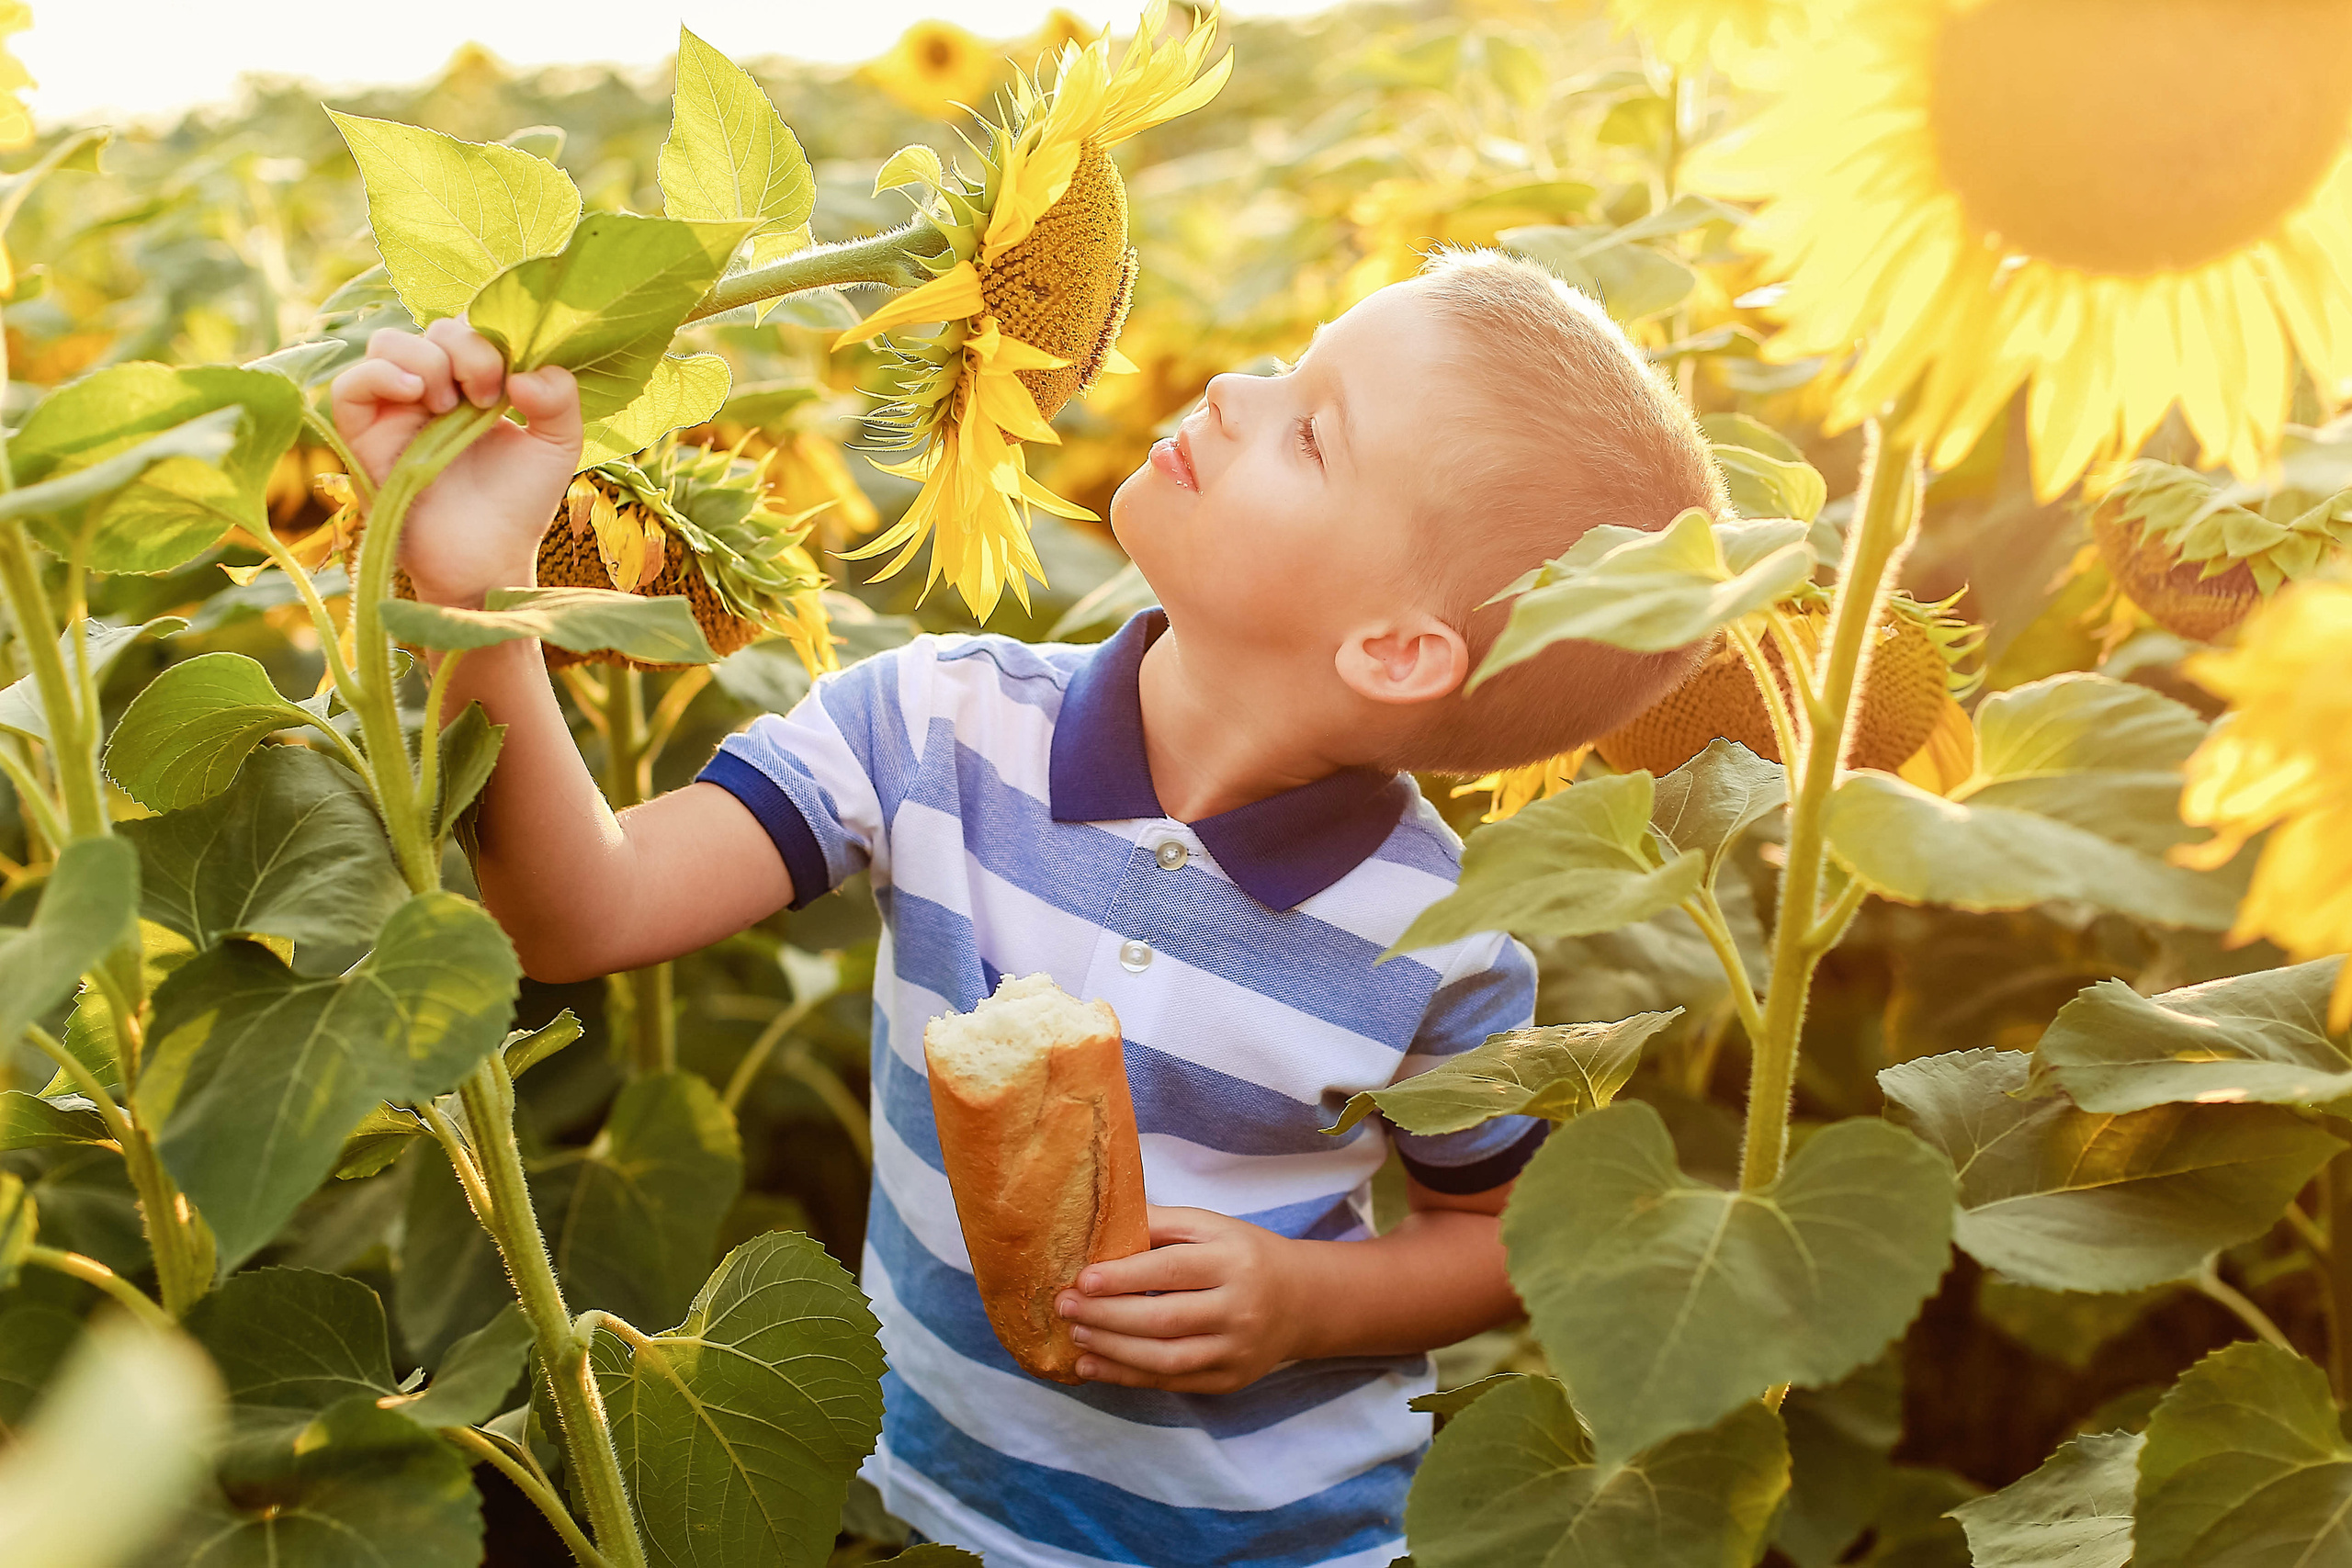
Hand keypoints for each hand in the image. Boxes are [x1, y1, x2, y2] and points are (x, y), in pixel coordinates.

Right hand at [330, 318, 582, 606]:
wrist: (488, 558)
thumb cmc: (519, 502)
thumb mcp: (556, 444)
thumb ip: (559, 397)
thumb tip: (524, 372)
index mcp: (472, 382)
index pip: (470, 328)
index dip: (491, 340)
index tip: (513, 383)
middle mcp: (430, 388)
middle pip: (432, 330)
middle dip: (467, 351)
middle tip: (487, 395)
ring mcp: (393, 409)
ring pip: (387, 344)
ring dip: (426, 361)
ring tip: (452, 405)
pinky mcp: (362, 435)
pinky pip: (349, 385)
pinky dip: (379, 375)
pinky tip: (416, 394)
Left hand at [1055, 1205, 1306, 1393]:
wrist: (1302, 1301)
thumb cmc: (1244, 1255)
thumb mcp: (1213, 1226)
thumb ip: (1161, 1223)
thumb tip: (1102, 1221)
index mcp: (1234, 1262)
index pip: (1172, 1270)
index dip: (1124, 1276)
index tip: (1082, 1279)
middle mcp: (1239, 1309)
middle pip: (1164, 1318)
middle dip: (1107, 1315)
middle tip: (1065, 1306)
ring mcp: (1236, 1350)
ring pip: (1166, 1357)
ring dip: (1113, 1349)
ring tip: (1075, 1333)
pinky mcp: (1229, 1380)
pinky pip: (1171, 1381)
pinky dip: (1127, 1376)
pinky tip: (1093, 1364)